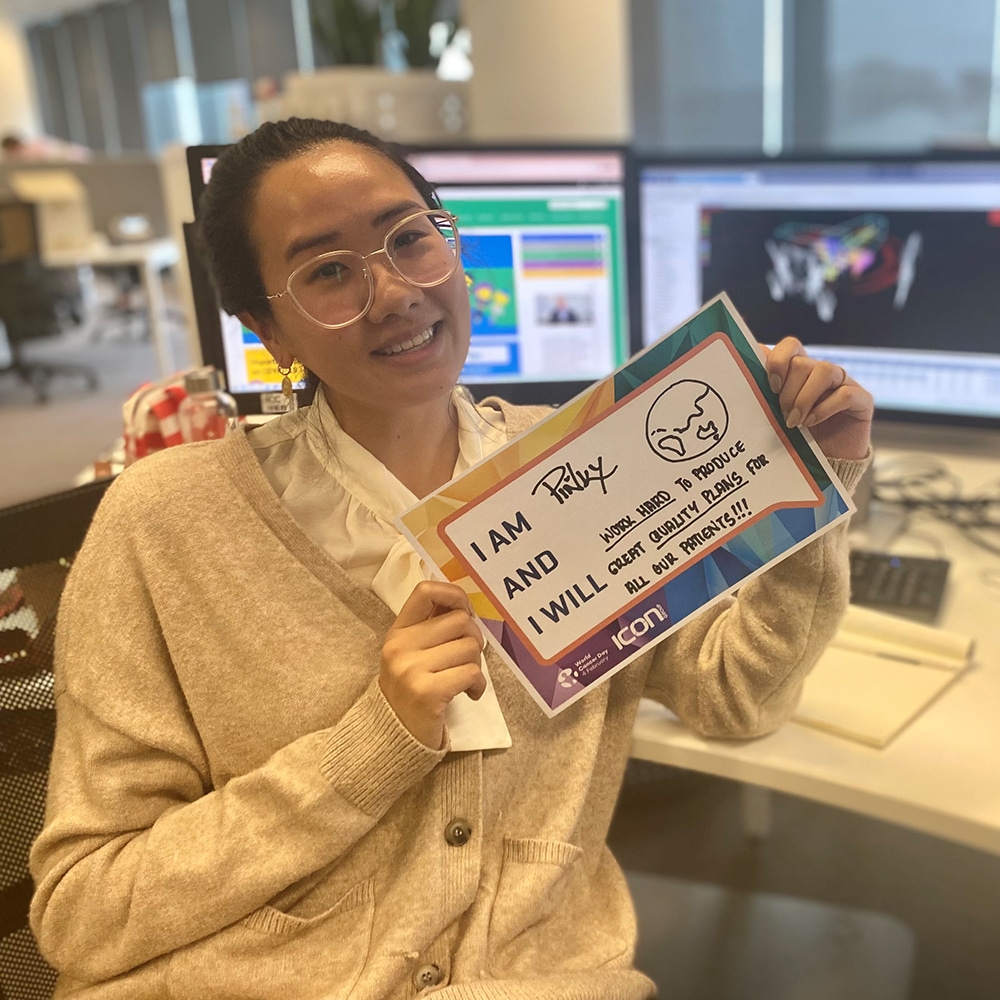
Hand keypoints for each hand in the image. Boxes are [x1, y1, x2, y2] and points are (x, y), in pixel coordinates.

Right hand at [379, 581, 486, 748]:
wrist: (392, 738)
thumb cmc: (411, 692)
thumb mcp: (412, 654)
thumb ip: (432, 629)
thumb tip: (465, 605)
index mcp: (398, 631)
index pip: (426, 591)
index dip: (454, 594)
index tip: (465, 613)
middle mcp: (400, 646)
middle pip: (461, 620)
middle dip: (474, 639)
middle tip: (467, 659)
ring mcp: (411, 669)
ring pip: (470, 647)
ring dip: (476, 665)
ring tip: (465, 680)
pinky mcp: (427, 692)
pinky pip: (471, 672)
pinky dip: (478, 684)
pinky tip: (469, 694)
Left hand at [763, 338, 872, 459]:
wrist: (825, 465)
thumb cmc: (797, 439)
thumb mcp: (776, 416)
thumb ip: (766, 397)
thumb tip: (743, 382)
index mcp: (799, 373)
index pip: (790, 347)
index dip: (777, 360)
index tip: (770, 385)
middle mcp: (821, 373)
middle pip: (802, 362)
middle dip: (787, 390)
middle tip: (782, 412)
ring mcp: (843, 384)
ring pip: (824, 371)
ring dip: (804, 398)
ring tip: (795, 422)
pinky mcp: (861, 400)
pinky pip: (845, 393)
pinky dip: (825, 408)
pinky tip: (813, 422)